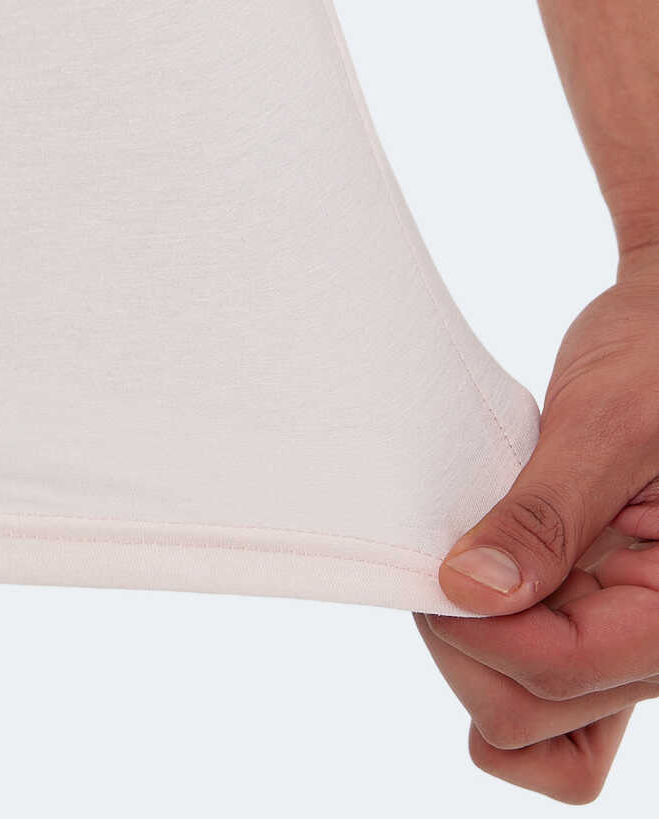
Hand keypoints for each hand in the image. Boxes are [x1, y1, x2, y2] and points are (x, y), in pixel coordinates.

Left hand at [415, 254, 658, 802]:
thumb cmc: (658, 355)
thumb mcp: (610, 421)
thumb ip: (547, 512)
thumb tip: (470, 592)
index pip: (561, 672)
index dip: (479, 627)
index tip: (438, 562)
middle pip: (533, 712)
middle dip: (469, 638)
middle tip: (452, 548)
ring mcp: (629, 641)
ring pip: (527, 719)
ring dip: (474, 648)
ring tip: (472, 556)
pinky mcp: (598, 621)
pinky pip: (545, 700)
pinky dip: (491, 660)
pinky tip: (478, 591)